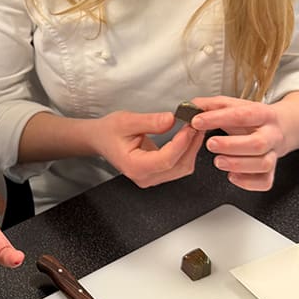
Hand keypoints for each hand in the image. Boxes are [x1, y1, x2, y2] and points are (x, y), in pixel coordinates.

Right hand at [90, 111, 204, 187]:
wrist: (100, 139)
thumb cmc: (109, 131)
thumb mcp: (126, 121)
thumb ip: (150, 121)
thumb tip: (172, 119)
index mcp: (134, 167)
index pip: (166, 160)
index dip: (181, 143)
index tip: (190, 126)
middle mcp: (144, 177)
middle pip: (178, 166)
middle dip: (191, 144)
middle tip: (198, 123)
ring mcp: (152, 178)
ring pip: (182, 168)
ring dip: (192, 148)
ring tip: (195, 127)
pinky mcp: (158, 174)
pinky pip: (179, 166)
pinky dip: (187, 151)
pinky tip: (189, 136)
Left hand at [190, 96, 287, 191]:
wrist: (280, 128)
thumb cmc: (251, 119)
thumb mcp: (234, 106)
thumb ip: (211, 105)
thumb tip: (190, 107)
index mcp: (263, 114)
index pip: (242, 115)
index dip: (218, 118)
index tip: (197, 121)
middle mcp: (271, 135)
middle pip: (258, 143)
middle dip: (231, 146)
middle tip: (210, 144)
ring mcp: (273, 154)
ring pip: (263, 164)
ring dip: (238, 165)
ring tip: (218, 161)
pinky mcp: (271, 171)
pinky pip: (265, 181)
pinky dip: (248, 182)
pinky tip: (232, 176)